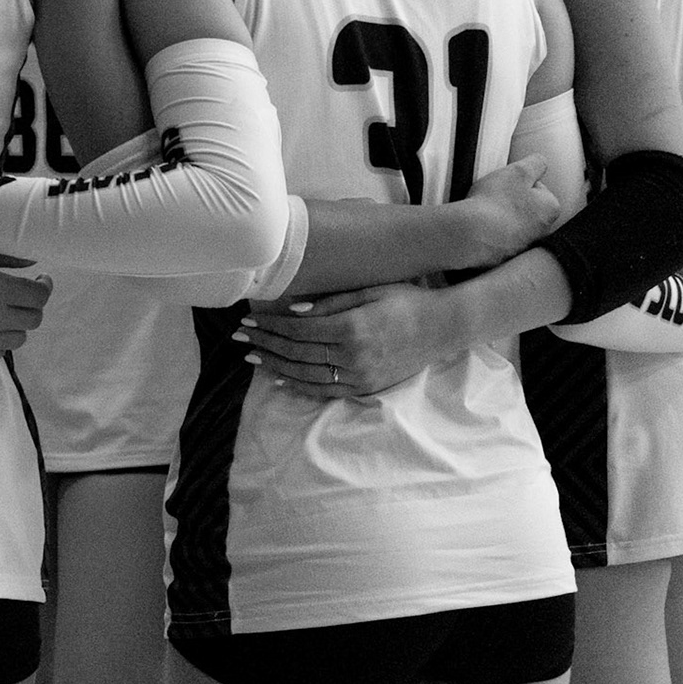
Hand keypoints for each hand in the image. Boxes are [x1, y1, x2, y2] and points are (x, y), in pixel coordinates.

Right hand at [0, 247, 50, 362]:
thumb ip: (0, 259)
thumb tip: (30, 263)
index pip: (39, 296)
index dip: (45, 286)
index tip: (40, 279)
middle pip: (34, 319)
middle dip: (33, 305)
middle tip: (22, 294)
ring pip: (18, 339)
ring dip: (17, 324)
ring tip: (3, 311)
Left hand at [234, 282, 465, 399]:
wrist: (443, 327)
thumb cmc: (405, 300)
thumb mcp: (368, 291)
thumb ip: (329, 303)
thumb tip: (292, 312)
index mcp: (351, 328)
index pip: (296, 331)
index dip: (268, 327)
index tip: (247, 322)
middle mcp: (353, 356)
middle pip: (296, 353)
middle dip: (264, 345)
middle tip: (239, 338)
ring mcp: (360, 376)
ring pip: (306, 375)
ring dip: (274, 367)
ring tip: (251, 358)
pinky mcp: (366, 387)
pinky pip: (326, 391)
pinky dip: (300, 387)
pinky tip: (280, 381)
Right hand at [456, 155, 561, 268]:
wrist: (470, 234)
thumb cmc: (496, 201)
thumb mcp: (518, 171)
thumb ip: (535, 163)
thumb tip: (542, 162)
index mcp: (551, 209)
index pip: (538, 188)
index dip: (519, 182)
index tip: (506, 184)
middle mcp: (543, 231)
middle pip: (527, 208)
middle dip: (512, 202)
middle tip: (494, 196)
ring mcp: (523, 246)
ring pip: (512, 225)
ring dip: (500, 218)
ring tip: (483, 212)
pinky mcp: (504, 257)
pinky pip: (497, 241)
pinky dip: (490, 234)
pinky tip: (478, 228)